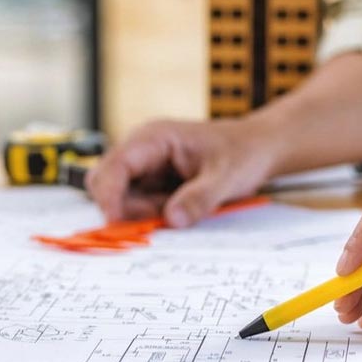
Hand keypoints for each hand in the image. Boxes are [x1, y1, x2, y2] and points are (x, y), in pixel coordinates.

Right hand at [85, 119, 276, 226]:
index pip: (115, 165)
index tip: (117, 223)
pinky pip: (136, 206)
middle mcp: (141, 150)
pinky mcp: (150, 183)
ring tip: (180, 210)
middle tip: (159, 220)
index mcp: (154, 138)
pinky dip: (150, 216)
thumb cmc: (242, 153)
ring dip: (141, 215)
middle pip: (105, 183)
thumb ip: (200, 198)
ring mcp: (143, 167)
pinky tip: (178, 210)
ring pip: (119, 199)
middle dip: (124, 209)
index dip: (109, 195)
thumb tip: (172, 220)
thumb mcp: (228, 177)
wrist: (256, 148)